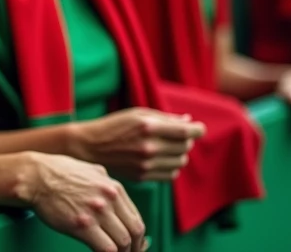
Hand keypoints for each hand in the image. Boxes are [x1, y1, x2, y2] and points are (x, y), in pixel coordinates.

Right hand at [20, 153, 146, 251]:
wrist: (35, 176)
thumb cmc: (58, 173)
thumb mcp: (91, 171)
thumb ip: (106, 184)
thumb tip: (116, 197)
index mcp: (114, 187)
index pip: (136, 219)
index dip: (139, 237)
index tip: (136, 245)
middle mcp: (110, 199)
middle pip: (135, 232)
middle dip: (136, 249)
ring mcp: (97, 212)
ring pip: (123, 243)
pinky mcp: (82, 226)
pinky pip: (106, 249)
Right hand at [66, 108, 204, 181]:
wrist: (91, 147)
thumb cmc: (115, 125)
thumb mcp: (138, 114)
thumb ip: (164, 118)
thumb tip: (189, 121)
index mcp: (148, 127)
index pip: (185, 132)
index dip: (198, 130)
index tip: (199, 129)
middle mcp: (149, 146)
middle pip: (185, 147)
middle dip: (186, 140)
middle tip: (178, 135)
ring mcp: (146, 164)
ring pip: (180, 162)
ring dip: (180, 153)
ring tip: (168, 147)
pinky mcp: (143, 176)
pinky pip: (171, 174)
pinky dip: (172, 166)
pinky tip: (162, 159)